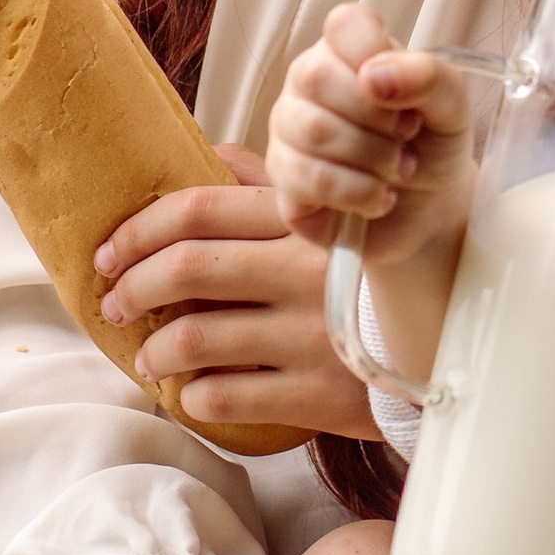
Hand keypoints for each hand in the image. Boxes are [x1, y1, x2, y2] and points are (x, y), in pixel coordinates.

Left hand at [95, 145, 372, 438]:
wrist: (446, 350)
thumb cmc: (371, 280)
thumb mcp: (337, 219)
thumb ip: (274, 186)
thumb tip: (209, 156)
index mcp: (305, 222)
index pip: (199, 210)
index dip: (137, 230)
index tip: (108, 254)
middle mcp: (306, 272)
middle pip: (186, 268)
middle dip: (132, 287)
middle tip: (116, 306)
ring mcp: (312, 336)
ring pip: (195, 338)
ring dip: (154, 351)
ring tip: (150, 358)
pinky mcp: (318, 396)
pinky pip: (226, 398)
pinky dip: (192, 397)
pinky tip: (192, 392)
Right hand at [268, 4, 478, 267]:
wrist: (430, 210)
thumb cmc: (433, 144)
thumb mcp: (451, 105)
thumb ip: (427, 76)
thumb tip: (373, 75)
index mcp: (346, 50)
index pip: (343, 23)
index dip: (375, 55)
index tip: (403, 93)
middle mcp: (307, 84)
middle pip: (317, 77)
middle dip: (378, 117)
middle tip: (407, 137)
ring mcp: (287, 131)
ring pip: (313, 130)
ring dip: (373, 158)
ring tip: (399, 170)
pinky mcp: (283, 181)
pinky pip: (306, 178)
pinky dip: (357, 193)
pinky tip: (378, 197)